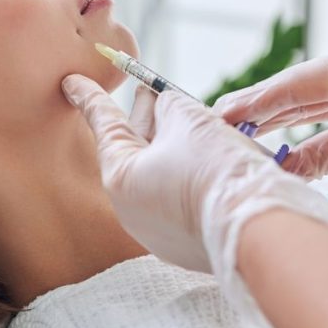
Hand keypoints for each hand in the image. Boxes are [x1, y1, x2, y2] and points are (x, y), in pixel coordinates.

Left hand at [60, 74, 327, 275]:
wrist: (257, 229)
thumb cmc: (216, 169)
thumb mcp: (189, 120)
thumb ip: (169, 106)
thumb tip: (165, 104)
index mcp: (121, 177)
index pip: (103, 124)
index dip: (90, 97)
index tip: (70, 82)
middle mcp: (132, 210)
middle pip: (136, 150)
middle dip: (146, 117)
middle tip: (149, 91)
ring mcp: (159, 233)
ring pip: (162, 175)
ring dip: (174, 145)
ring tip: (186, 118)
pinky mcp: (188, 245)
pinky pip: (182, 200)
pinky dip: (191, 175)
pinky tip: (209, 158)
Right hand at [212, 39, 327, 211]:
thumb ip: (325, 153)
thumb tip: (279, 169)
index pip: (292, 85)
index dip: (252, 104)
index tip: (218, 119)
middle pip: (294, 90)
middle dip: (254, 109)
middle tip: (212, 126)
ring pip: (306, 103)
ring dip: (273, 120)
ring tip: (234, 135)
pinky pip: (325, 116)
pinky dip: (300, 131)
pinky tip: (277, 143)